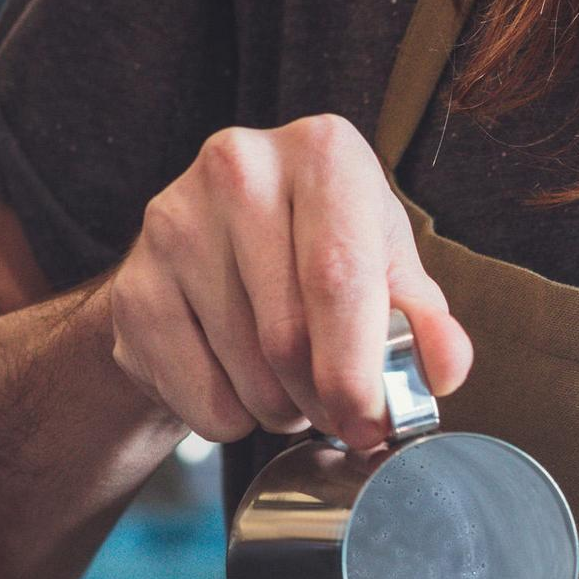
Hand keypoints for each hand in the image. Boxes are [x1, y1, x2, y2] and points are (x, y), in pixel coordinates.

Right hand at [108, 116, 471, 447]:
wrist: (211, 261)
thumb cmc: (315, 260)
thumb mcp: (385, 274)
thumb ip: (423, 321)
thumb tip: (444, 364)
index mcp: (322, 153)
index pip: (339, 279)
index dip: (358, 373)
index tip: (371, 425)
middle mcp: (240, 166)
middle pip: (289, 339)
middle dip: (325, 404)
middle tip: (338, 413)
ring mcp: (174, 223)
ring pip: (248, 376)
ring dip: (282, 412)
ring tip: (288, 384)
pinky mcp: (135, 287)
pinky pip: (201, 398)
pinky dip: (232, 419)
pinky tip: (237, 380)